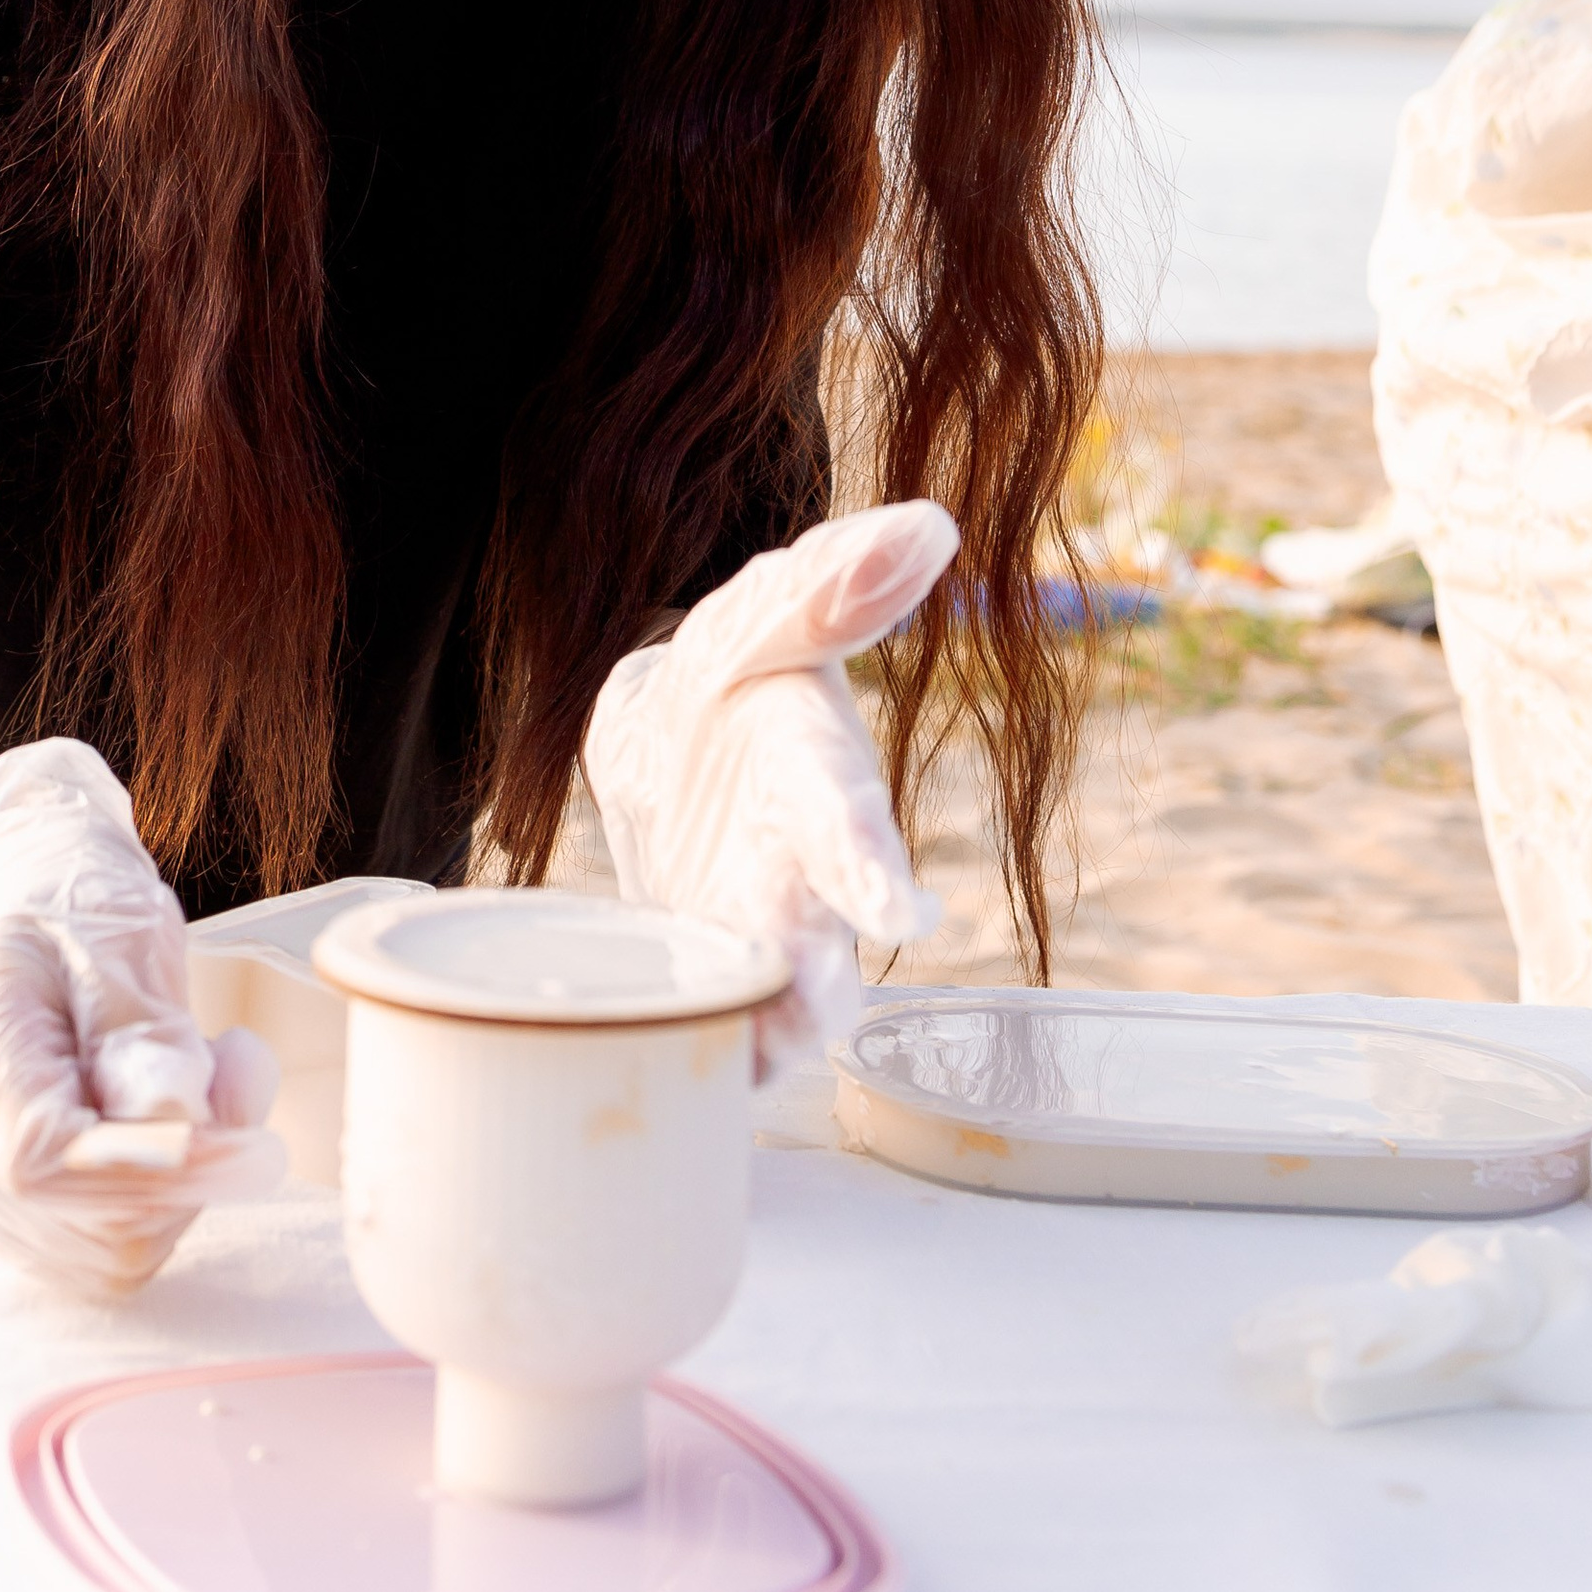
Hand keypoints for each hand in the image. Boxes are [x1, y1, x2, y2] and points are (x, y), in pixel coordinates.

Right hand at [0, 740, 282, 1297]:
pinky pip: (104, 1245)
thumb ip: (145, 1037)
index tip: (250, 1135)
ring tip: (212, 1077)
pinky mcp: (11, 1205)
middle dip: (193, 1170)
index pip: (49, 1163)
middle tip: (241, 1069)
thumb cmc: (65, 897)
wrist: (14, 890)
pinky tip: (176, 1121)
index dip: (160, 1168)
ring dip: (188, 1184)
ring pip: (110, 1251)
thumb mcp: (117, 933)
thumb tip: (182, 1135)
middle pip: (91, 1225)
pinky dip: (164, 1196)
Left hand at [583, 502, 955, 1061]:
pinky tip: (665, 1068)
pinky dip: (697, 1053)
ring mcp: (750, 931)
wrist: (661, 737)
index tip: (900, 913)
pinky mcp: (701, 972)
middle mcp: (800, 872)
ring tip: (739, 1053)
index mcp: (815, 780)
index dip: (872, 864)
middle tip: (812, 1008)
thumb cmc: (732, 675)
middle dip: (820, 978)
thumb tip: (930, 523)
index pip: (850, 819)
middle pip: (821, 939)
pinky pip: (709, 1031)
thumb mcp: (761, 617)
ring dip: (759, 1031)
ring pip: (771, 1005)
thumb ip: (833, 582)